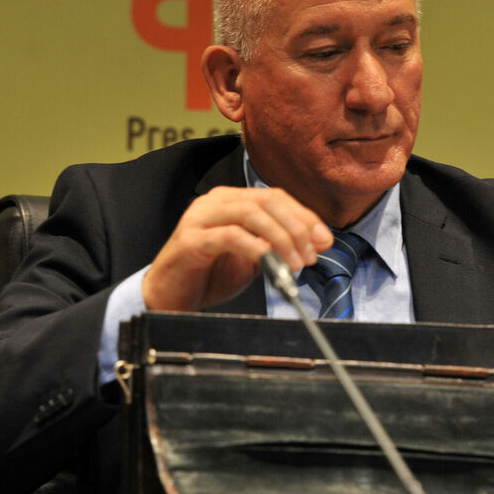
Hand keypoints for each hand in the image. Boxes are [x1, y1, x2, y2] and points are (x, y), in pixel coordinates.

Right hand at [143, 186, 332, 311]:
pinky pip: (229, 236)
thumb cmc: (209, 275)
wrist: (169, 297)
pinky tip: (268, 262)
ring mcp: (200, 218)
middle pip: (266, 201)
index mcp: (231, 200)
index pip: (275, 197)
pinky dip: (255, 247)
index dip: (305, 216)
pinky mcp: (190, 240)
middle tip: (311, 255)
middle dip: (296, 227)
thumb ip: (280, 246)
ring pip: (250, 213)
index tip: (324, 241)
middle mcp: (215, 202)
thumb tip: (319, 241)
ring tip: (294, 264)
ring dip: (280, 238)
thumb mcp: (254, 258)